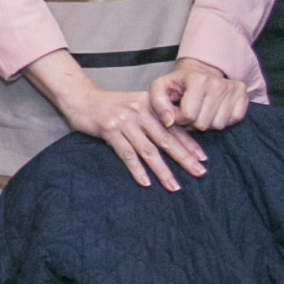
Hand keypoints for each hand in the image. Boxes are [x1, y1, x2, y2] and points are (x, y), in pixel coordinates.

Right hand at [49, 78, 207, 189]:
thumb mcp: (135, 105)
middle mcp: (140, 112)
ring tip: (174, 186)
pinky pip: (127, 154)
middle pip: (166, 140)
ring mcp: (125, 121)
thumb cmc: (110, 104)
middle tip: (199, 173)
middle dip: (184, 158)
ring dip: (163, 171)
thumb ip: (152, 118)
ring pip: (148, 151)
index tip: (203, 159)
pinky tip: (146, 182)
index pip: (174, 127)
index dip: (189, 144)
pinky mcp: (109, 131)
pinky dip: (137, 170)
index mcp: (150, 105)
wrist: (81, 97)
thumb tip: (174, 138)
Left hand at [153, 58, 247, 131]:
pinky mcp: (243, 95)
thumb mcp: (160, 88)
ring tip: (202, 110)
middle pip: (204, 123)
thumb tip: (169, 122)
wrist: (200, 72)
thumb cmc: (178, 84)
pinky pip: (234, 121)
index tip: (178, 110)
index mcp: (197, 79)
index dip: (180, 118)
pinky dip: (223, 120)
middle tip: (191, 110)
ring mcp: (232, 89)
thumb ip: (158, 104)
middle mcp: (218, 83)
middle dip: (193, 122)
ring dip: (208, 122)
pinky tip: (215, 110)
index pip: (189, 115)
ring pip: (219, 125)